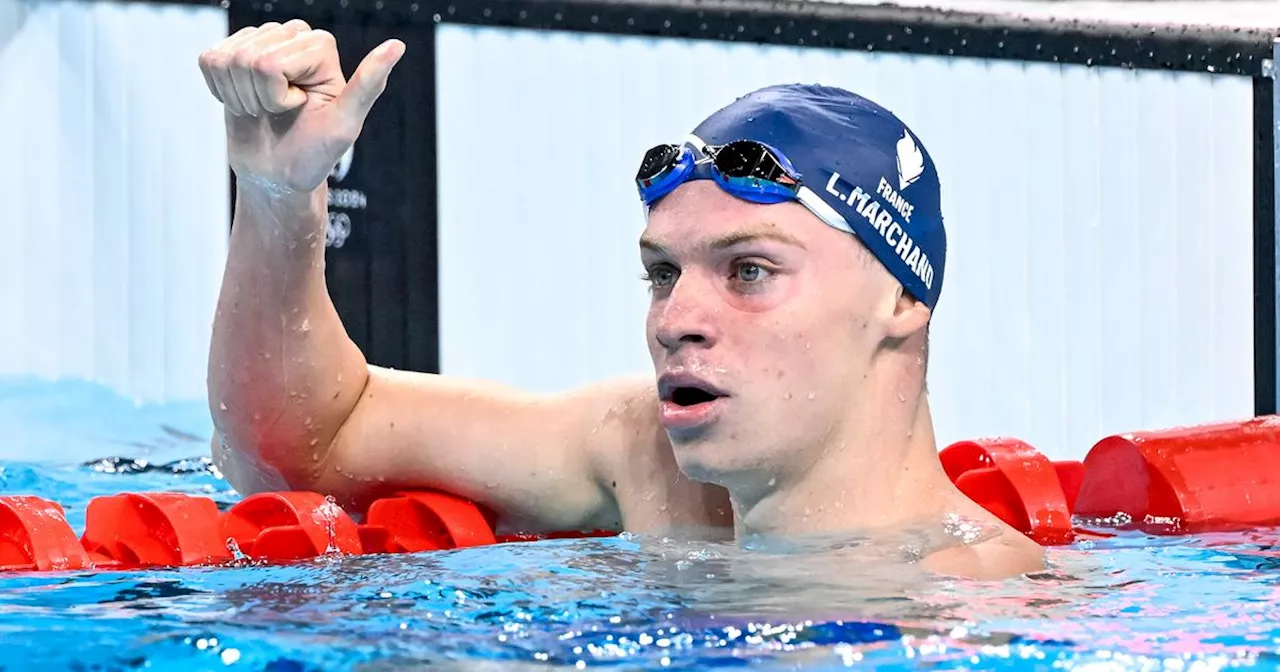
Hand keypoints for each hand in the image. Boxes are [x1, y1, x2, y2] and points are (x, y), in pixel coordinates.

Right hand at [198, 20, 404, 194]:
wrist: (278, 173)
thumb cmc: (314, 152)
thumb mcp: (345, 123)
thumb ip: (368, 84)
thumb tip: (397, 46)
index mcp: (321, 45)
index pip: (271, 64)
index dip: (279, 97)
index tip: (300, 110)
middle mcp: (293, 33)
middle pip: (250, 59)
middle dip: (260, 98)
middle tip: (279, 113)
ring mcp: (261, 40)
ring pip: (226, 59)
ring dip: (240, 96)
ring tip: (264, 109)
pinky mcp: (232, 52)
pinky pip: (208, 60)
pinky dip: (221, 91)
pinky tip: (244, 101)